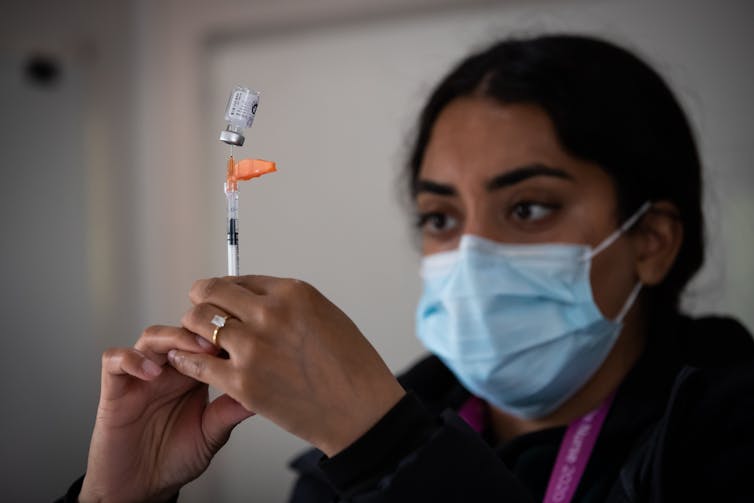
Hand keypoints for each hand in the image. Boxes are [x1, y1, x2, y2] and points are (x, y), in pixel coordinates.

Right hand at [80, 328, 253, 502]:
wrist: (142, 488)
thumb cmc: (175, 458)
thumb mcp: (211, 434)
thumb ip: (229, 411)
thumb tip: (263, 392)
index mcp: (194, 375)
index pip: (207, 340)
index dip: (221, 335)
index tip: (239, 341)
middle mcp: (168, 370)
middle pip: (181, 329)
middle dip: (199, 330)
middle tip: (215, 343)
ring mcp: (141, 376)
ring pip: (151, 337)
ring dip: (170, 338)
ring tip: (186, 354)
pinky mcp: (114, 389)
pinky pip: (114, 359)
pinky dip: (131, 359)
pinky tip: (150, 373)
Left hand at [164, 275, 405, 456]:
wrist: (360, 411)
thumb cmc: (350, 366)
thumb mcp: (324, 315)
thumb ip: (286, 304)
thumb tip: (253, 299)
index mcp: (291, 293)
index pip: (238, 280)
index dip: (223, 291)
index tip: (217, 299)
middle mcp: (270, 314)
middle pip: (210, 294)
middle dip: (201, 303)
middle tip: (200, 316)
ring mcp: (254, 348)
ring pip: (197, 322)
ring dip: (193, 330)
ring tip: (197, 341)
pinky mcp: (243, 383)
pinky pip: (196, 363)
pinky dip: (186, 359)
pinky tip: (184, 360)